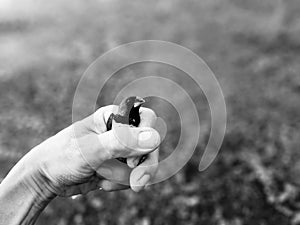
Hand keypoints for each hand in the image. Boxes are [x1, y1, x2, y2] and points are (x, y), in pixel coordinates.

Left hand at [26, 105, 159, 196]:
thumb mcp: (91, 149)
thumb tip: (154, 137)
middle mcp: (121, 130)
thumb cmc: (63, 156)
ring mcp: (121, 149)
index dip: (147, 138)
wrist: (48, 178)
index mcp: (114, 117)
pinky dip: (121, 183)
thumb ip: (122, 142)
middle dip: (144, 166)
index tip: (132, 160)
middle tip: (136, 184)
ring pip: (144, 162)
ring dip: (127, 177)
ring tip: (104, 179)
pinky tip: (103, 183)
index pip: (147, 119)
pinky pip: (134, 175)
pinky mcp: (119, 165)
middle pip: (151, 144)